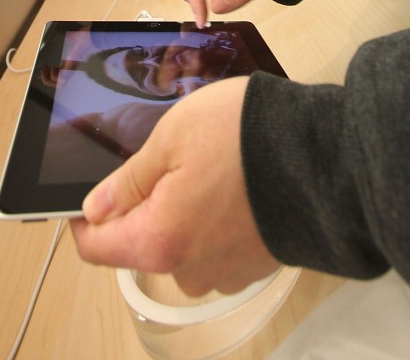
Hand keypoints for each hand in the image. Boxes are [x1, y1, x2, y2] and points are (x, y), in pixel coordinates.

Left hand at [70, 77, 279, 295]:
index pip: (96, 247)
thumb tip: (94, 208)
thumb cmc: (246, 139)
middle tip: (168, 157)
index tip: (92, 189)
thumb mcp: (171, 137)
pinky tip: (236, 183)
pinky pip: (217, 246)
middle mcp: (188, 269)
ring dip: (184, 211)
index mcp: (158, 241)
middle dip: (145, 204)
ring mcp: (225, 272)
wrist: (324, 156)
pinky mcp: (255, 264)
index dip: (84, 216)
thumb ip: (127, 180)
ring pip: (181, 244)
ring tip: (211, 165)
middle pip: (142, 243)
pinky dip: (217, 219)